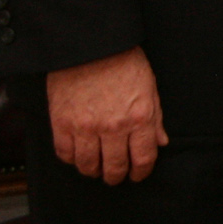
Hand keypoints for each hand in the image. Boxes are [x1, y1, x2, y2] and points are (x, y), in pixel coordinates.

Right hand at [46, 47, 165, 182]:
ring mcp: (86, 127)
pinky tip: (77, 156)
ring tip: (96, 168)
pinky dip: (72, 159)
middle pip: (115, 167)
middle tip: (116, 177)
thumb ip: (155, 119)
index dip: (141, 172)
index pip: (143, 158)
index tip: (138, 175)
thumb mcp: (150, 88)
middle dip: (117, 176)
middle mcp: (114, 127)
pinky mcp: (62, 123)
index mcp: (139, 118)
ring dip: (93, 171)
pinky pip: (65, 153)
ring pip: (88, 165)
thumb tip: (160, 141)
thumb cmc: (123, 62)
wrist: (91, 46)